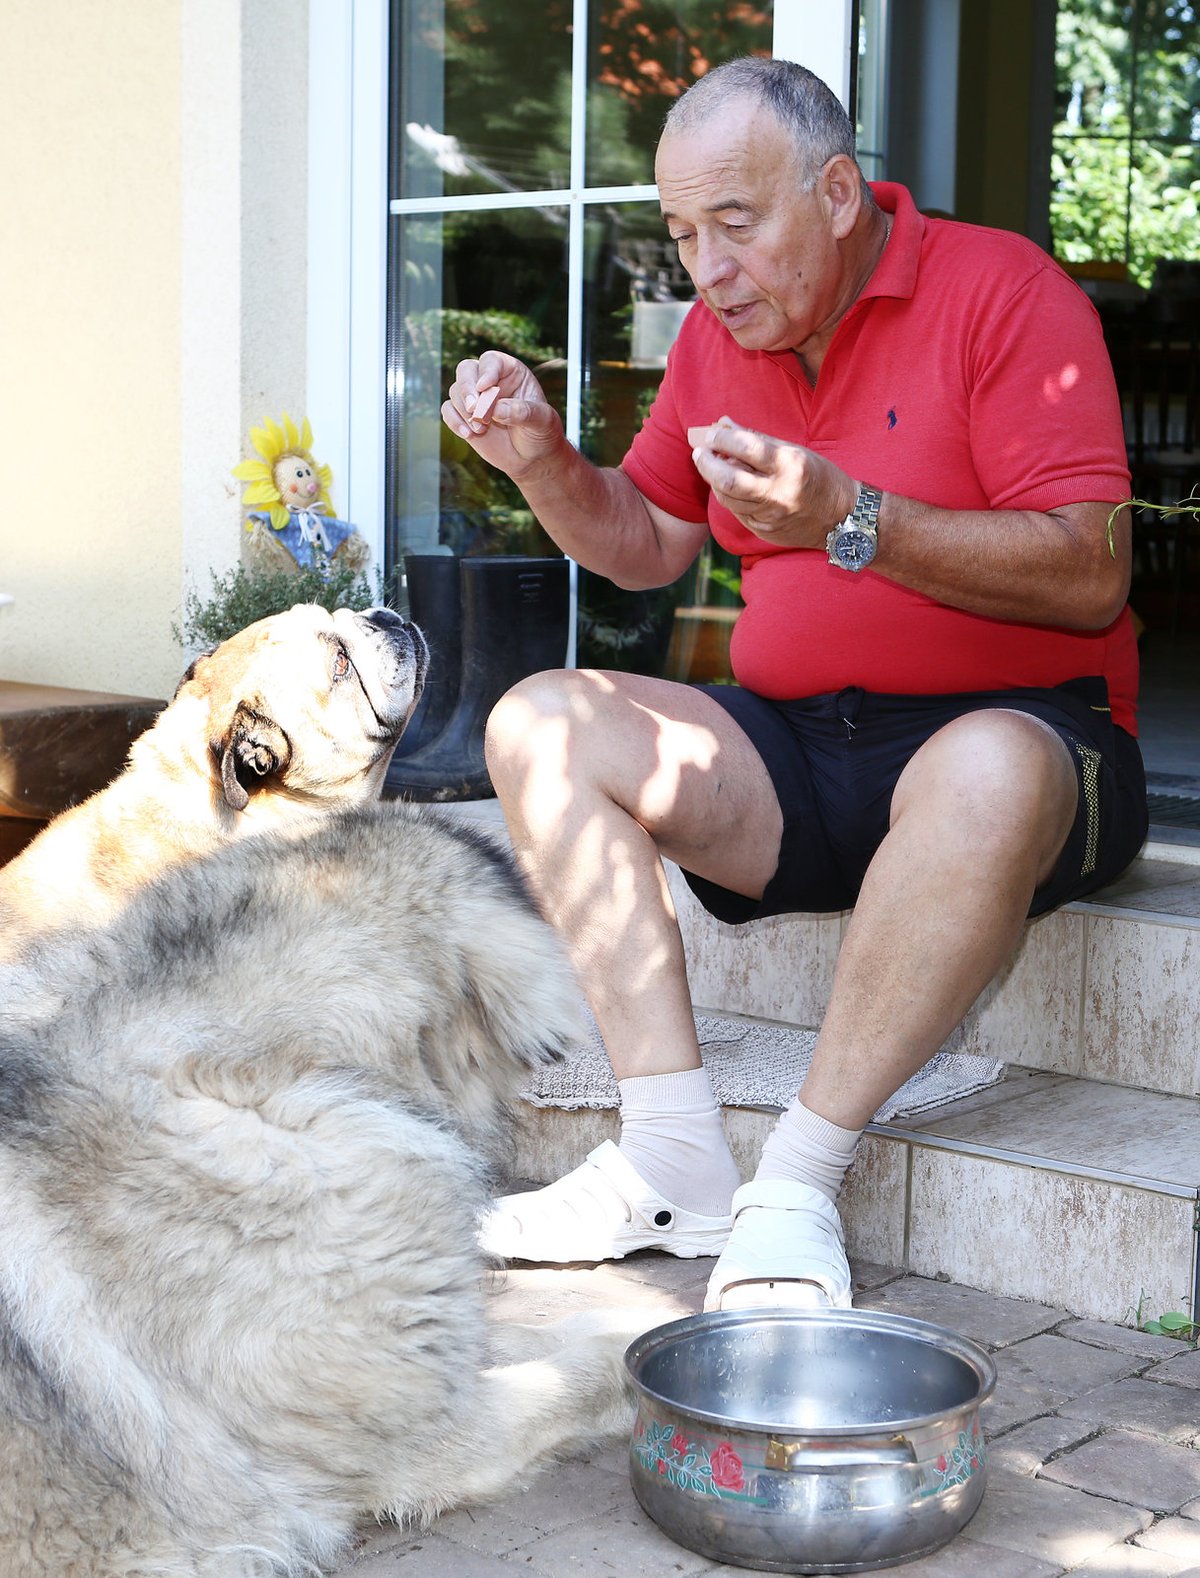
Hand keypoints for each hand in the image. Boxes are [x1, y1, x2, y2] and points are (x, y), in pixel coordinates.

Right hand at [442, 352, 564, 477]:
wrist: (531, 458)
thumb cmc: (540, 433)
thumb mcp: (542, 421)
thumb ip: (523, 412)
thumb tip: (497, 409)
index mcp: (510, 372)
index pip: (492, 361)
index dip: (487, 371)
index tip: (485, 387)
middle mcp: (490, 380)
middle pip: (466, 370)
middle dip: (467, 388)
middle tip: (474, 409)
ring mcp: (475, 398)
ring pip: (455, 391)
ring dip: (464, 410)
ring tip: (481, 429)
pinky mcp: (464, 416)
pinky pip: (448, 410)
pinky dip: (454, 421)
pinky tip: (468, 434)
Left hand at [687, 416, 856, 547]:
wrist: (843, 519)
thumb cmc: (819, 478)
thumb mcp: (794, 451)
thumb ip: (757, 439)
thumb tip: (723, 424)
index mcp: (790, 465)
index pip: (746, 447)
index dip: (721, 439)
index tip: (710, 434)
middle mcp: (779, 493)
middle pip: (728, 480)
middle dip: (707, 464)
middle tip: (699, 452)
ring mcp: (770, 516)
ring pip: (727, 499)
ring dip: (714, 480)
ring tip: (712, 465)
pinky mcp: (765, 531)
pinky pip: (737, 512)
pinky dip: (729, 496)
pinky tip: (730, 485)